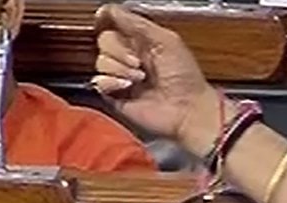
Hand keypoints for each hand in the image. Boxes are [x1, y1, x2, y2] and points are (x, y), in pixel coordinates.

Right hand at [92, 4, 222, 156]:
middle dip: (120, 50)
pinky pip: (99, 81)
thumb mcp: (167, 40)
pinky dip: (112, 82)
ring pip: (101, 61)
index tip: (106, 21)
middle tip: (139, 62)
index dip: (108, 21)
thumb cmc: (186, 78)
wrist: (187, 109)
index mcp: (142, 41)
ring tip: (140, 78)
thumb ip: (137, 23)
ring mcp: (122, 76)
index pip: (113, 24)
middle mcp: (130, 56)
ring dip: (121, 68)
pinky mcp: (116, 94)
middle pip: (104, 40)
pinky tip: (129, 86)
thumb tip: (111, 9)